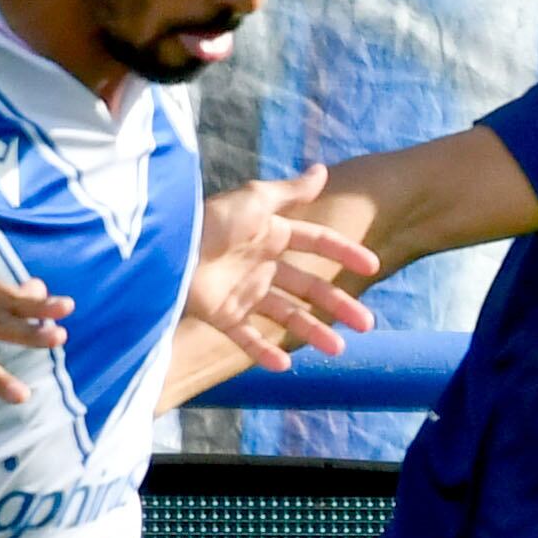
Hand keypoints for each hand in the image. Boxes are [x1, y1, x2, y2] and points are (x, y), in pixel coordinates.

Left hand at [190, 163, 381, 370]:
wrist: (166, 250)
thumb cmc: (211, 220)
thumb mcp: (254, 199)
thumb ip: (290, 191)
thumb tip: (322, 170)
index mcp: (270, 233)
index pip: (316, 243)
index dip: (344, 252)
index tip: (372, 267)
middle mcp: (261, 264)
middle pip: (308, 286)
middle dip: (338, 304)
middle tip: (366, 324)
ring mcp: (242, 292)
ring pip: (286, 315)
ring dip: (312, 331)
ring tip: (337, 349)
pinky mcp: (221, 315)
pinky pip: (246, 338)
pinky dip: (263, 353)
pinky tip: (284, 367)